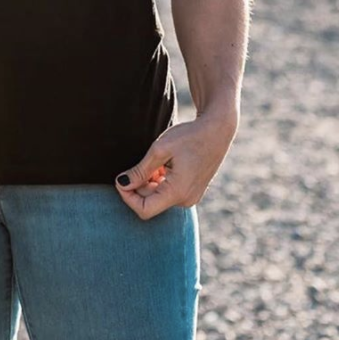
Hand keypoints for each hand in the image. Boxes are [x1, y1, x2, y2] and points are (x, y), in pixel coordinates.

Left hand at [114, 111, 237, 219]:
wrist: (217, 129)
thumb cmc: (189, 136)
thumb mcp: (159, 150)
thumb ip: (140, 171)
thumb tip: (121, 184)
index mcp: (178, 192)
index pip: (144, 210)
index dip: (128, 197)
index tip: (121, 179)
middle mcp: (186, 200)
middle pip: (150, 202)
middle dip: (138, 186)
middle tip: (138, 163)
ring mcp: (191, 197)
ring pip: (159, 197)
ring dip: (149, 182)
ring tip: (155, 161)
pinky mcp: (192, 191)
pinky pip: (169, 192)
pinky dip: (160, 181)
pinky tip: (164, 164)